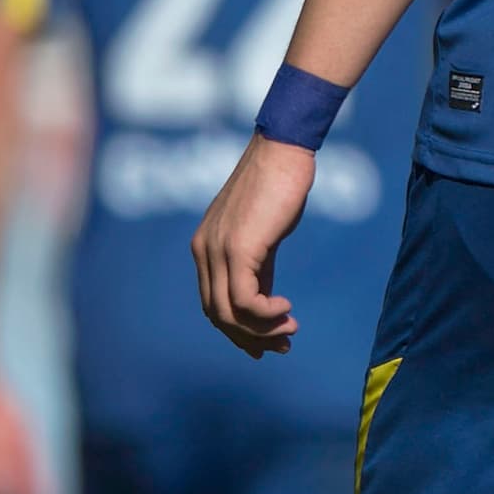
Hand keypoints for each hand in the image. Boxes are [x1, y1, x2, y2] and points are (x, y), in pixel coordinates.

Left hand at [191, 131, 313, 358]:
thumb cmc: (278, 184)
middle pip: (217, 314)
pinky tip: (287, 309)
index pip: (212, 302)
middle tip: (283, 344)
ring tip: (290, 330)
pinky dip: (266, 315)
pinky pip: (245, 300)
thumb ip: (257, 264)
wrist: (284, 149)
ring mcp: (218, 249)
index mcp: (205, 245)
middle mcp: (203, 250)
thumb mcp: (262, 232)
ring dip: (262, 331)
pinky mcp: (239, 248)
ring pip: (229, 313)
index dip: (238, 329)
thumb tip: (264, 300)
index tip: (268, 342)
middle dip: (250, 337)